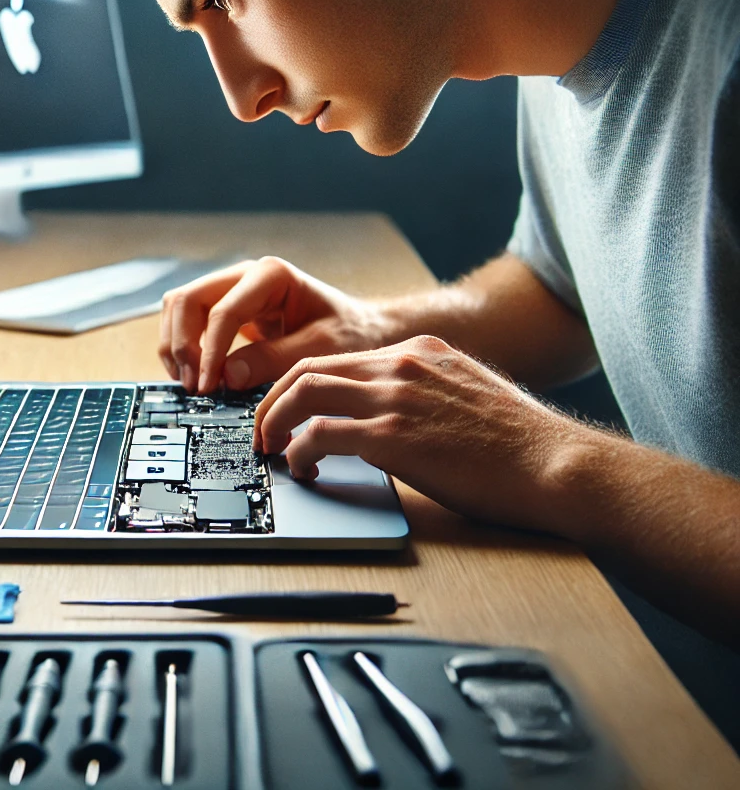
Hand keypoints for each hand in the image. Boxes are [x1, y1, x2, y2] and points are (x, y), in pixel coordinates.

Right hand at [159, 256, 394, 394]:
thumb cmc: (349, 331)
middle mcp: (245, 274)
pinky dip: (182, 347)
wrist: (360, 326)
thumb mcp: (321, 348)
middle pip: (187, 300)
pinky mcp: (226, 308)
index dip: (209, 351)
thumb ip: (276, 359)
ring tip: (190, 383)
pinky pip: (187, 320)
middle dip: (182, 344)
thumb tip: (228, 376)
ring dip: (175, 345)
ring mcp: (232, 289)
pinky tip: (193, 375)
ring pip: (178, 306)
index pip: (223, 311)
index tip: (208, 385)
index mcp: (271, 275)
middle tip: (194, 386)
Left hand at [255, 334, 588, 532]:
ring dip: (275, 422)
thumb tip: (389, 417)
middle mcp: (402, 365)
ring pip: (305, 393)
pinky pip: (321, 435)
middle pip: (309, 368)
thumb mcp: (467, 393)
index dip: (301, 384)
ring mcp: (397, 397)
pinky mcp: (395, 435)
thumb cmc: (520, 443)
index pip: (338, 358)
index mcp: (419, 351)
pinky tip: (302, 468)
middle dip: (274, 400)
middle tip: (263, 430)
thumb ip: (425, 392)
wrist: (557, 463)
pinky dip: (299, 451)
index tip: (287, 408)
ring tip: (271, 449)